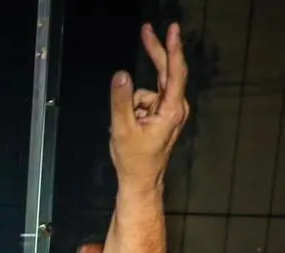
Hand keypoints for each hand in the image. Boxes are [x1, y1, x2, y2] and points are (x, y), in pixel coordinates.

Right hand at [110, 23, 188, 187]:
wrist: (140, 179)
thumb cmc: (134, 159)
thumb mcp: (123, 130)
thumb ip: (121, 101)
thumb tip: (120, 75)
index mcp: (171, 109)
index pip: (174, 73)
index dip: (171, 49)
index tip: (170, 30)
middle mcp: (176, 106)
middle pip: (166, 72)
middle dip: (155, 52)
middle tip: (146, 30)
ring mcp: (170, 110)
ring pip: (148, 91)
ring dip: (133, 103)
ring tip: (128, 127)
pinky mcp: (163, 114)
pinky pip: (145, 101)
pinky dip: (134, 109)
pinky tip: (130, 126)